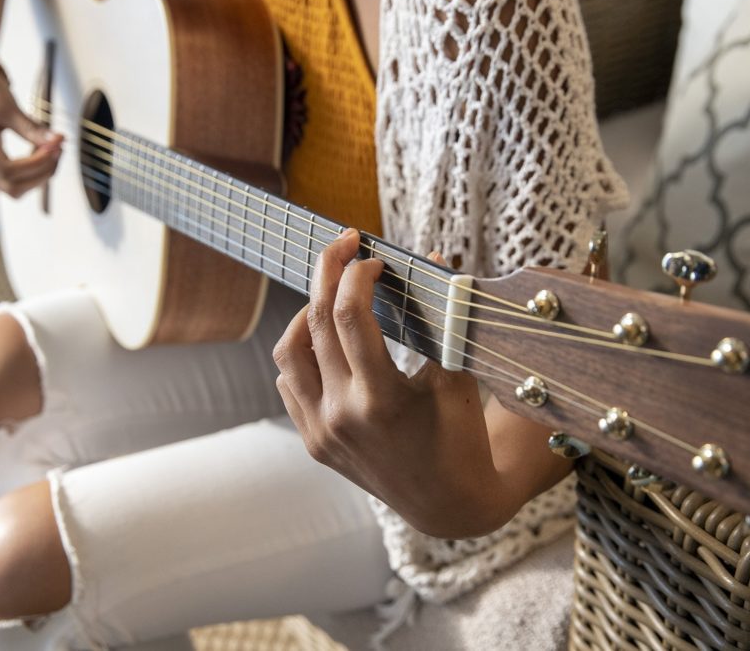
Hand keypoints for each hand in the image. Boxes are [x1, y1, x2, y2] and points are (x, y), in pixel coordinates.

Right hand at [0, 64, 61, 196]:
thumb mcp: (6, 105)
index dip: (37, 164)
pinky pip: (8, 180)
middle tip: (57, 150)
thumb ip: (31, 128)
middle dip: (40, 173)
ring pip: (11, 188)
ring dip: (36, 176)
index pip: (8, 171)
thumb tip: (58, 141)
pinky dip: (27, 172)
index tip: (56, 148)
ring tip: (50, 151)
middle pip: (11, 186)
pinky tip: (38, 155)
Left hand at [273, 229, 553, 537]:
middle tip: (342, 244)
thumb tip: (432, 255)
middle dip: (328, 271)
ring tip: (331, 297)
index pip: (349, 315)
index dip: (357, 274)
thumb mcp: (457, 375)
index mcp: (382, 400)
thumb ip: (441, 316)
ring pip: (288, 352)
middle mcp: (343, 416)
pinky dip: (303, 354)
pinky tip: (328, 344)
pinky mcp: (313, 442)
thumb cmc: (461, 436)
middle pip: (315, 322)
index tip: (375, 257)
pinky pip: (290, 383)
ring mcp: (321, 432)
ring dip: (306, 314)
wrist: (447, 505)